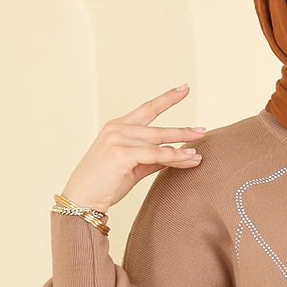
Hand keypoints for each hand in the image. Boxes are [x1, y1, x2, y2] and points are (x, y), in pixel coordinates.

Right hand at [58, 83, 206, 212]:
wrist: (83, 198)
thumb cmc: (106, 184)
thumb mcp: (133, 166)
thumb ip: (153, 158)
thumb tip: (178, 156)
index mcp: (118, 126)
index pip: (147, 108)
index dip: (167, 98)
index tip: (185, 88)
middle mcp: (118, 128)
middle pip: (157, 127)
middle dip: (182, 130)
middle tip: (203, 131)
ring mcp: (118, 139)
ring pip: (159, 141)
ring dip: (182, 146)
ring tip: (200, 151)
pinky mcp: (122, 153)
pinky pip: (155, 155)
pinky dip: (174, 157)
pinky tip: (189, 159)